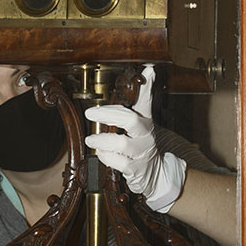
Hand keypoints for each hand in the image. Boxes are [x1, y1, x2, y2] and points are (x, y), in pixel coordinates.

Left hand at [84, 64, 185, 212]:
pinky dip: (107, 157)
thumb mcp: (142, 121)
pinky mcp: (136, 169)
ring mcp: (141, 152)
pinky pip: (120, 162)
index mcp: (145, 121)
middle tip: (90, 113)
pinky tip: (102, 153)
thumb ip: (142, 98)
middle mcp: (145, 135)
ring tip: (91, 139)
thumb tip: (149, 70)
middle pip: (130, 120)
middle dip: (108, 114)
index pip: (145, 101)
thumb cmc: (141, 144)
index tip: (147, 70)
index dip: (145, 87)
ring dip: (103, 140)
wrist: (154, 174)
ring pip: (123, 144)